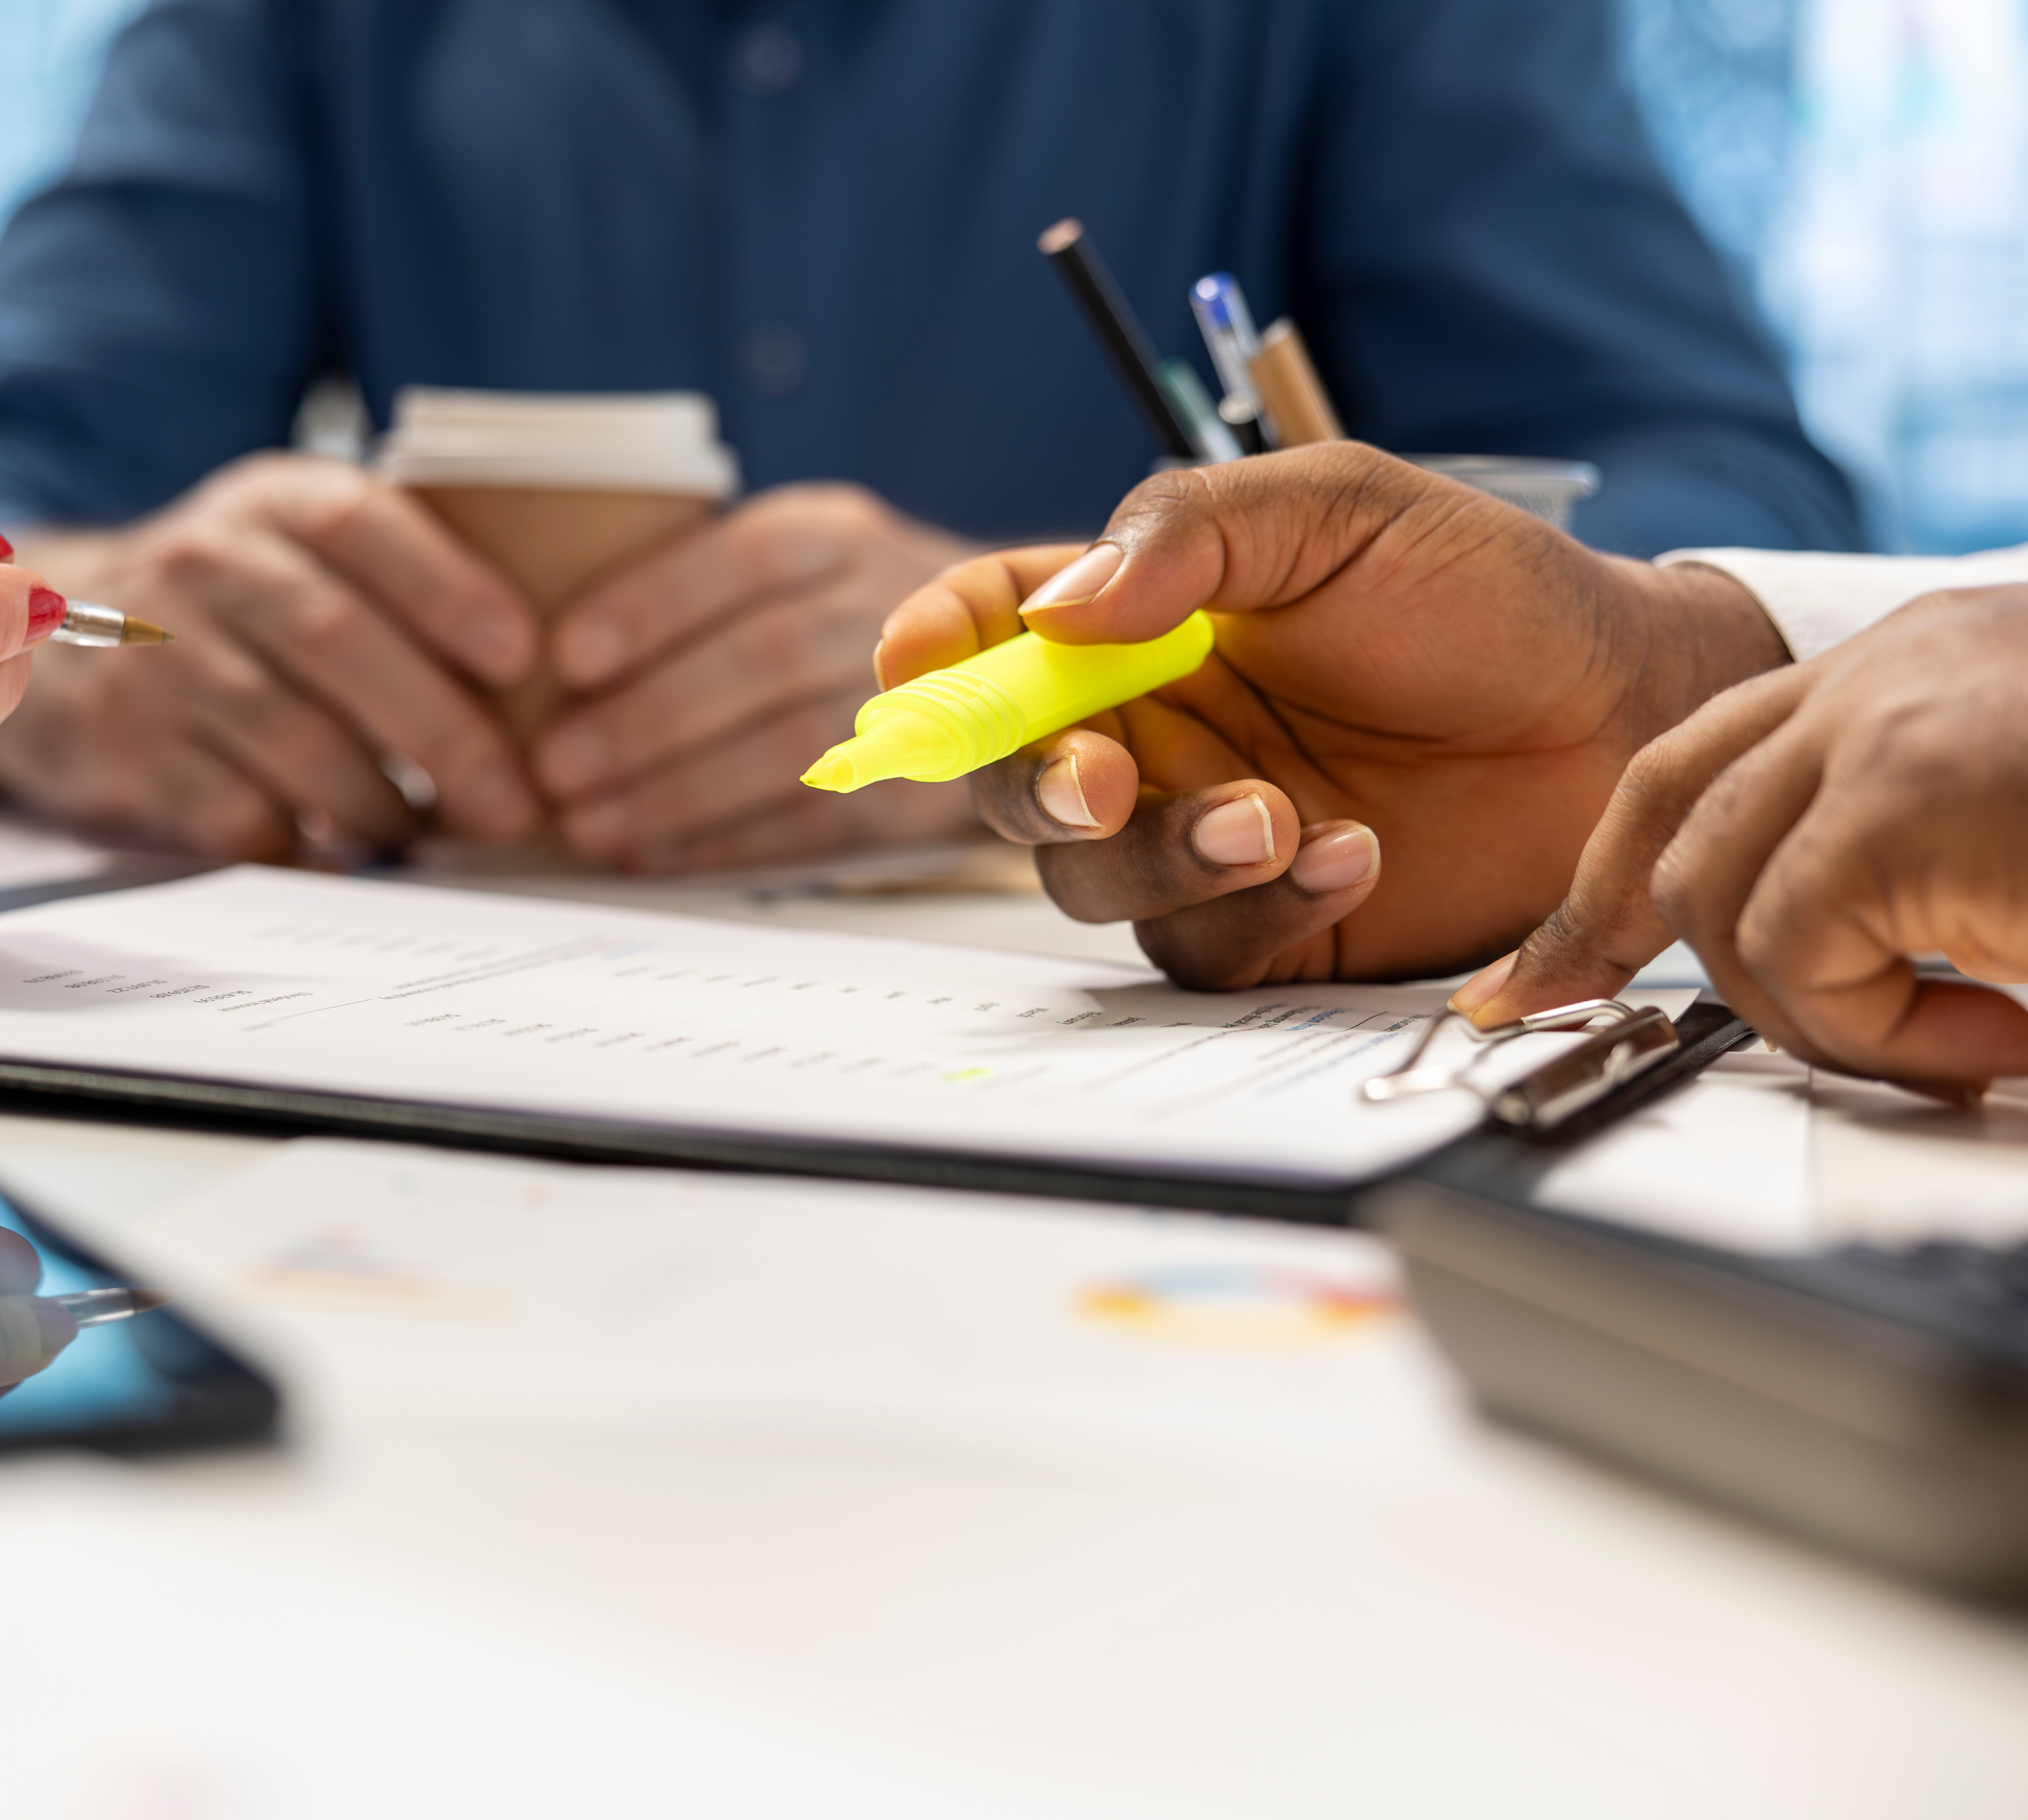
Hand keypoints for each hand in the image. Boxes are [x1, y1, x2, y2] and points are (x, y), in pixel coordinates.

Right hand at [0, 452, 541, 858]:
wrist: (57, 639)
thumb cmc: (238, 606)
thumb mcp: (301, 550)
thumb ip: (398, 583)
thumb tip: (547, 675)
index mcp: (271, 504)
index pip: (361, 525)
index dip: (447, 589)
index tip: (521, 657)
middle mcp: (203, 566)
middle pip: (336, 643)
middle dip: (441, 731)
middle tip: (510, 801)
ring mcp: (152, 660)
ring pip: (291, 738)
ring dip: (381, 803)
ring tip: (430, 834)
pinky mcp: (122, 753)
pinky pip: (234, 814)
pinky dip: (306, 846)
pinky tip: (344, 855)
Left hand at [533, 483, 980, 870]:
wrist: (1000, 677)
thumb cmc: (832, 627)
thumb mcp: (785, 574)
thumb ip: (702, 601)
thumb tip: (556, 672)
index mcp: (835, 535)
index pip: (743, 558)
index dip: (652, 606)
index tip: (566, 658)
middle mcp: (891, 602)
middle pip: (764, 659)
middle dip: (647, 720)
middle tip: (554, 766)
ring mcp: (924, 697)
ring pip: (793, 745)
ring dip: (678, 793)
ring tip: (588, 824)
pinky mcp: (930, 785)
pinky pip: (823, 818)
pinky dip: (730, 841)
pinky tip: (657, 856)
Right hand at [877, 445, 1791, 985]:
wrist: (1624, 712)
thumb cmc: (1486, 593)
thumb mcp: (1338, 510)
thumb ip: (1189, 535)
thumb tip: (1056, 606)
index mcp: (1140, 621)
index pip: (992, 629)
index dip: (936, 648)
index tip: (913, 665)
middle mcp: (1151, 731)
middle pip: (1013, 778)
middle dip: (1031, 785)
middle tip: (1103, 782)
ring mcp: (1199, 831)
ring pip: (1091, 879)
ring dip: (1160, 855)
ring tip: (1272, 819)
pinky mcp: (1266, 925)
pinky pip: (1202, 945)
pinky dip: (1259, 907)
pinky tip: (1345, 856)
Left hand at [1454, 586, 2027, 1088]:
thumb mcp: (2011, 828)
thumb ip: (1915, 864)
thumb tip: (1879, 961)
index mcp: (1897, 673)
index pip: (1700, 766)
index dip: (1618, 877)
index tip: (1546, 973)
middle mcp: (1872, 675)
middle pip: (1676, 825)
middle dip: (1686, 959)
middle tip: (1816, 1041)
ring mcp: (1877, 725)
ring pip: (1712, 897)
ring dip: (1819, 1010)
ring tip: (1956, 1046)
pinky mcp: (1904, 794)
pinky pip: (1795, 952)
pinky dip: (1879, 1033)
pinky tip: (1990, 1039)